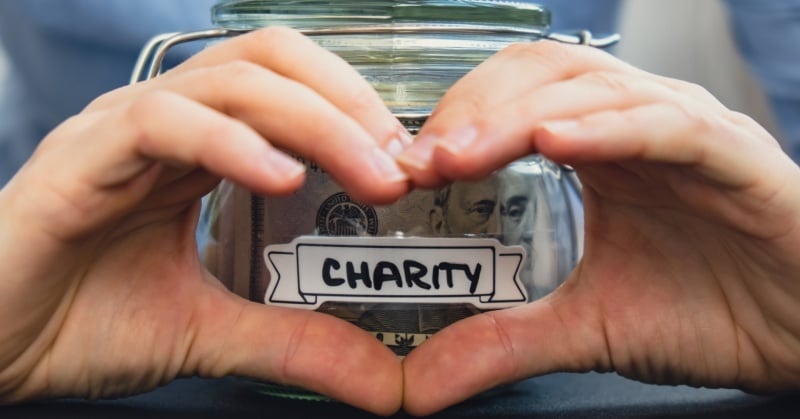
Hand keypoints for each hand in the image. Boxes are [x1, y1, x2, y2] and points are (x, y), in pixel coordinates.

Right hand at [0, 28, 409, 414]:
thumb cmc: (81, 322)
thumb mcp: (213, 332)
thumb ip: (294, 342)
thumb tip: (384, 383)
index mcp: (199, 148)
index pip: (289, 88)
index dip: (355, 112)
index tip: (407, 165)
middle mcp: (166, 124)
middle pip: (271, 64)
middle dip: (349, 104)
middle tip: (402, 164)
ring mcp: (122, 131)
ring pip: (230, 82)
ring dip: (314, 120)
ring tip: (369, 171)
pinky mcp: (82, 158)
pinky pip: (163, 122)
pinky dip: (229, 142)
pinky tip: (279, 177)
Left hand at [398, 41, 799, 414]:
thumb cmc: (709, 309)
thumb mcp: (584, 327)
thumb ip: (503, 343)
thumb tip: (420, 384)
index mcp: (596, 150)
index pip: (511, 99)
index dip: (455, 123)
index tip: (406, 170)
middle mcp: (633, 126)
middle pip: (540, 75)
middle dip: (474, 110)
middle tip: (423, 160)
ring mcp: (683, 131)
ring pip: (592, 90)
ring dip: (519, 115)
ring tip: (464, 153)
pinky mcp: (733, 155)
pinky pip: (666, 125)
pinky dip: (608, 128)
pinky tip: (556, 143)